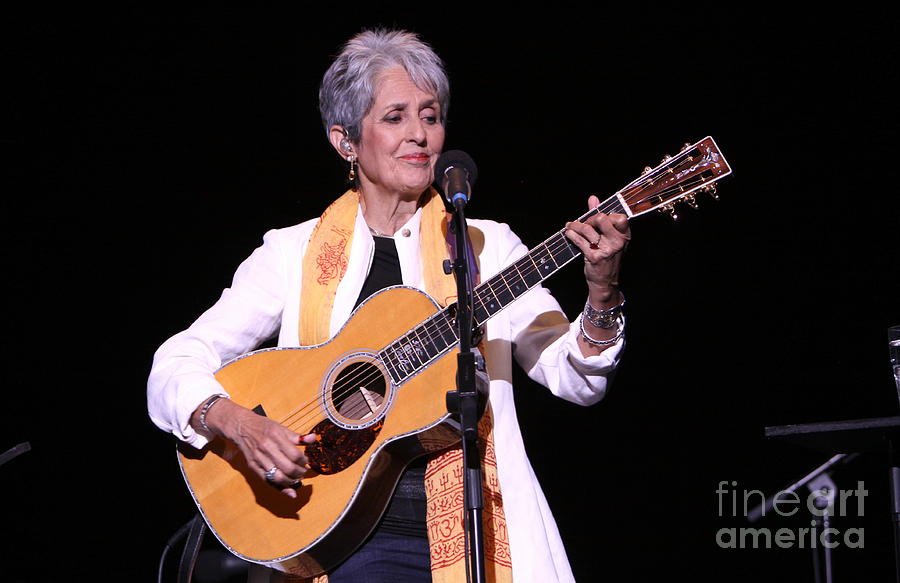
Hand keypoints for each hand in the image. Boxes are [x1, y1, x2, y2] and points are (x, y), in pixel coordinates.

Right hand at [196, 397, 315, 498]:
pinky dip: (280, 488)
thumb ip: (298, 436)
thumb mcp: (282, 428)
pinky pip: (268, 481)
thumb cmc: (264, 427)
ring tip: (296, 479)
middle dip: (299, 473)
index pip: (295, 455)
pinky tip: (290, 491)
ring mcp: (258, 459)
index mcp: (276, 436)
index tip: (306, 461)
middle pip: (288, 468)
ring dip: (291, 481)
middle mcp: (266, 448)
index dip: (304, 461)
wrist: (241, 427)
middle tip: (303, 471)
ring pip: (278, 477)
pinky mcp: (253, 467)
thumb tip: (314, 438)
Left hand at [565, 195, 630, 305]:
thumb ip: (601, 217)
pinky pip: (579, 240)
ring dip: (574, 226)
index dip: (605, 215)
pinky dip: (571, 235)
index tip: (595, 219)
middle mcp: (618, 242)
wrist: (605, 281)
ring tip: (570, 227)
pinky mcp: (594, 257)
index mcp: (624, 235)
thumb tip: (593, 198)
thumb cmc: (607, 257)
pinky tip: (568, 233)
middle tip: (583, 223)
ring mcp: (606, 250)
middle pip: (601, 218)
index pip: (619, 217)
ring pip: (587, 229)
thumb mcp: (609, 238)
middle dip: (588, 219)